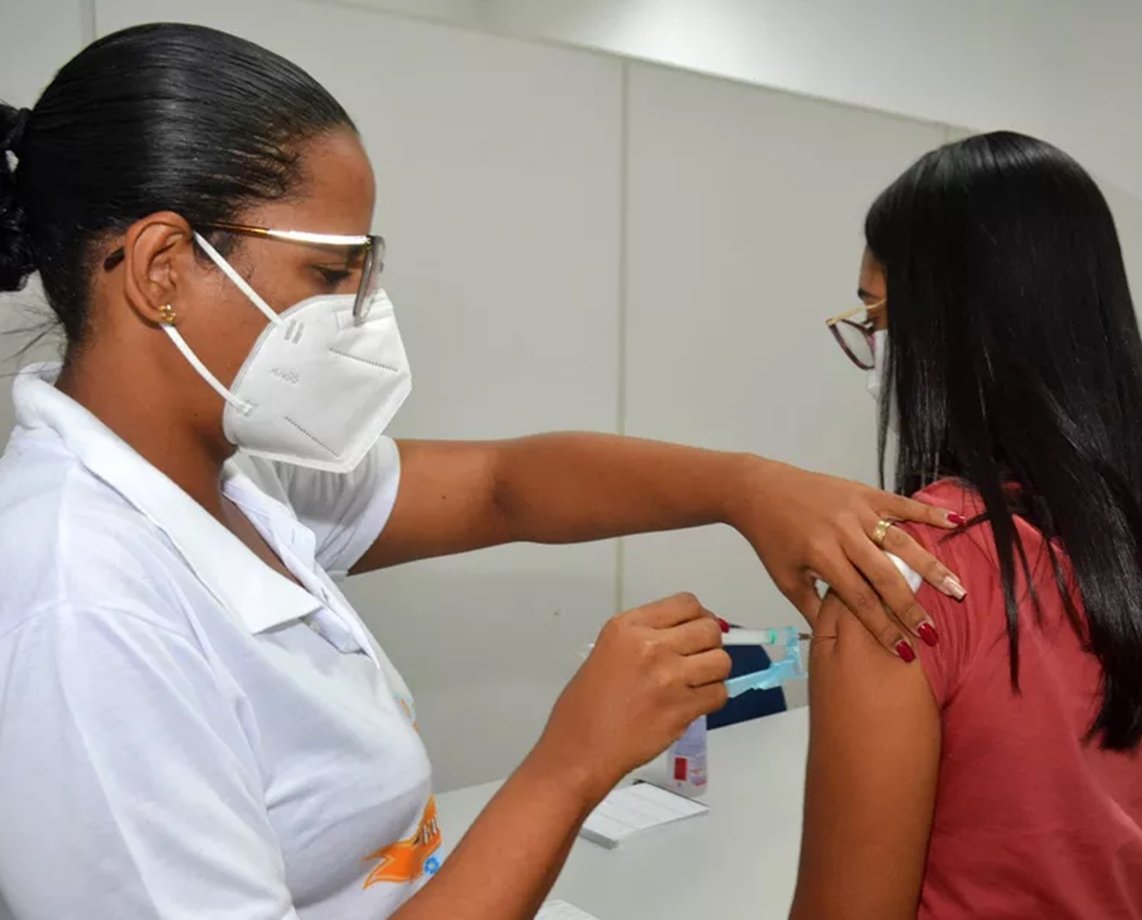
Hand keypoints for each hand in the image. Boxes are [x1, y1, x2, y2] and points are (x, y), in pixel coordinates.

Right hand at [534, 593, 730, 804]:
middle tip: (698, 657)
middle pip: (709, 629)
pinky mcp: (681, 708)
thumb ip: (646, 637)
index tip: (696, 629)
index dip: (698, 617)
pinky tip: (692, 702)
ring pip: (721, 662)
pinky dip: (711, 698)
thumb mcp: (609, 650)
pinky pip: (719, 694)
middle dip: (709, 644)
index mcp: (629, 627)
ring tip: (696, 682)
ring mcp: (669, 677)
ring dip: (714, 672)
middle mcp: (651, 646)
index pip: (686, 603)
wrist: (581, 748)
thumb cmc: (586, 707)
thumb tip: (686, 635)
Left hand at [732, 458, 965, 657]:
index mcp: (821, 556)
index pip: (859, 599)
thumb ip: (814, 608)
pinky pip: (901, 503)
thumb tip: (836, 641)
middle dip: (911, 606)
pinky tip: (956, 523)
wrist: (760, 490)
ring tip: (956, 588)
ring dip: (931, 566)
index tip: (905, 650)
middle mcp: (842, 532)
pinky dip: (929, 512)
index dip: (883, 627)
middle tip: (936, 630)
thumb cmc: (772, 537)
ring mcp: (856, 510)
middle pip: (885, 575)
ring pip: (901, 541)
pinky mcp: (864, 492)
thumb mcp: (785, 577)